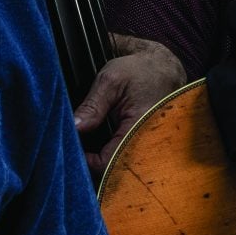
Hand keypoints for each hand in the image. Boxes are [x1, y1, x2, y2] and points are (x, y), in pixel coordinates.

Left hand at [74, 35, 186, 171]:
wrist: (164, 66)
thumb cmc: (140, 70)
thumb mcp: (111, 81)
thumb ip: (92, 106)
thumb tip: (74, 128)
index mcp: (140, 129)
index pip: (109, 162)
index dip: (86, 161)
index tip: (71, 147)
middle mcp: (146, 143)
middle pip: (113, 168)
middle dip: (90, 162)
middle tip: (74, 149)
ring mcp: (146, 145)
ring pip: (117, 164)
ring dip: (98, 158)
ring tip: (82, 146)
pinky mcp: (142, 143)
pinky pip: (123, 156)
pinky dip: (107, 152)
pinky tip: (94, 144)